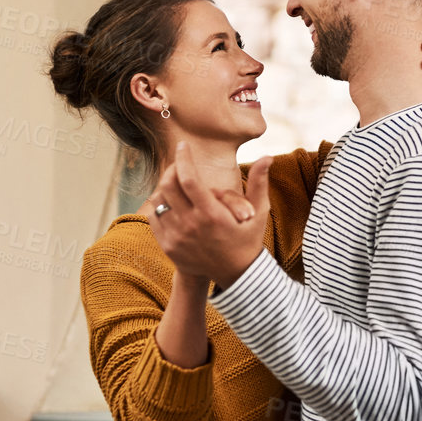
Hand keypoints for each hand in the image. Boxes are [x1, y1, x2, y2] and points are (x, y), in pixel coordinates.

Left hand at [147, 148, 272, 287]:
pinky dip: (160, 205)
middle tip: (179, 164)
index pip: (188, 178)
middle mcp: (191, 226)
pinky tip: (171, 202)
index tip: (184, 146)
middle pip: (168, 186)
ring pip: (158, 200)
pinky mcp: (168, 246)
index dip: (183, 158)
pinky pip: (154, 217)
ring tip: (176, 183)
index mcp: (212, 214)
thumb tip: (268, 156)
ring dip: (165, 187)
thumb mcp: (259, 212)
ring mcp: (177, 237)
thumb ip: (260, 183)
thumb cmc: (249, 238)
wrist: (235, 275)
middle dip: (172, 168)